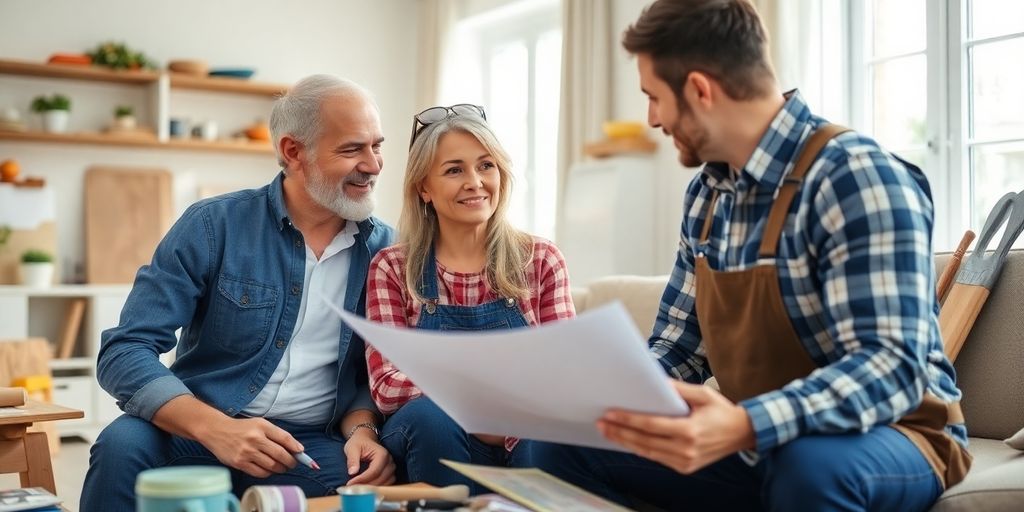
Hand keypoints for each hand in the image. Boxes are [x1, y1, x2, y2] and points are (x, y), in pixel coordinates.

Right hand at [198, 416, 300, 477]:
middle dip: (290, 461)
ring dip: (280, 468)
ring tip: (282, 467)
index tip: (301, 453)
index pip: (284, 438)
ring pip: (271, 465)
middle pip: (280, 454)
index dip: (295, 447)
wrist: (216, 431)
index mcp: (262, 426)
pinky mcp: (239, 462)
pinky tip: (269, 470)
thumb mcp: (259, 424)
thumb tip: (296, 448)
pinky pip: (259, 472)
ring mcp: (246, 451)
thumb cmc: (242, 428)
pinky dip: (268, 473)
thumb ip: (276, 434)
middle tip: (292, 463)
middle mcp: (255, 438)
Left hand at [343, 429, 395, 484]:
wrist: (365, 439)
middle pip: (381, 479)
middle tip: (353, 489)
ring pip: (385, 483)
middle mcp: (389, 461)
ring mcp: (391, 467)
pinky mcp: (390, 473)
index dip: (362, 479)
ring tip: (359, 489)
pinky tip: (366, 488)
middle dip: (367, 485)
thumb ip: (352, 460)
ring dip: (373, 488)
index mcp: (382, 454)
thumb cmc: (358, 443)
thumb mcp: (352, 448)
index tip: (350, 484)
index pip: (374, 471)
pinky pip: (387, 483)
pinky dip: (377, 488)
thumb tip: (352, 472)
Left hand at [598, 380, 755, 473]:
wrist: (743, 434)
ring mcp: (685, 462)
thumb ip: (678, 389)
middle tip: (601, 423)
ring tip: (608, 432)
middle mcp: (686, 449)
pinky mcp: (685, 467)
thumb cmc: (722, 411)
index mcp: (690, 431)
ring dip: (626, 442)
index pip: (651, 426)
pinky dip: (640, 449)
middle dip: (620, 432)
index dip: (628, 420)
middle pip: (644, 441)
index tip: (610, 414)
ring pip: (648, 452)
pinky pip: (657, 458)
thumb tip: (655, 382)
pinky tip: (627, 440)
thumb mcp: (703, 394)